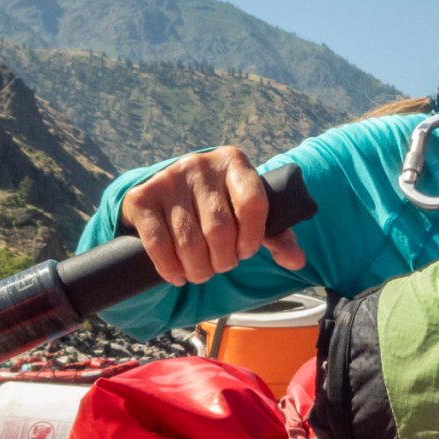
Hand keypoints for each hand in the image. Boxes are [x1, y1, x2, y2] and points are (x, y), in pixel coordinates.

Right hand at [119, 146, 305, 285]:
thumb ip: (276, 235)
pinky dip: (170, 268)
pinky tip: (178, 275)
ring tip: (201, 272)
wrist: (167, 194)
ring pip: (189, 241)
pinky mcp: (141, 198)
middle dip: (223, 260)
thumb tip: (296, 261)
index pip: (253, 203)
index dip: (252, 237)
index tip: (245, 251)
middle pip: (220, 229)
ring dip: (198, 269)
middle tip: (220, 266)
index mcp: (234, 162)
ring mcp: (168, 179)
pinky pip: (158, 243)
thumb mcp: (249, 214)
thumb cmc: (218, 206)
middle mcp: (200, 164)